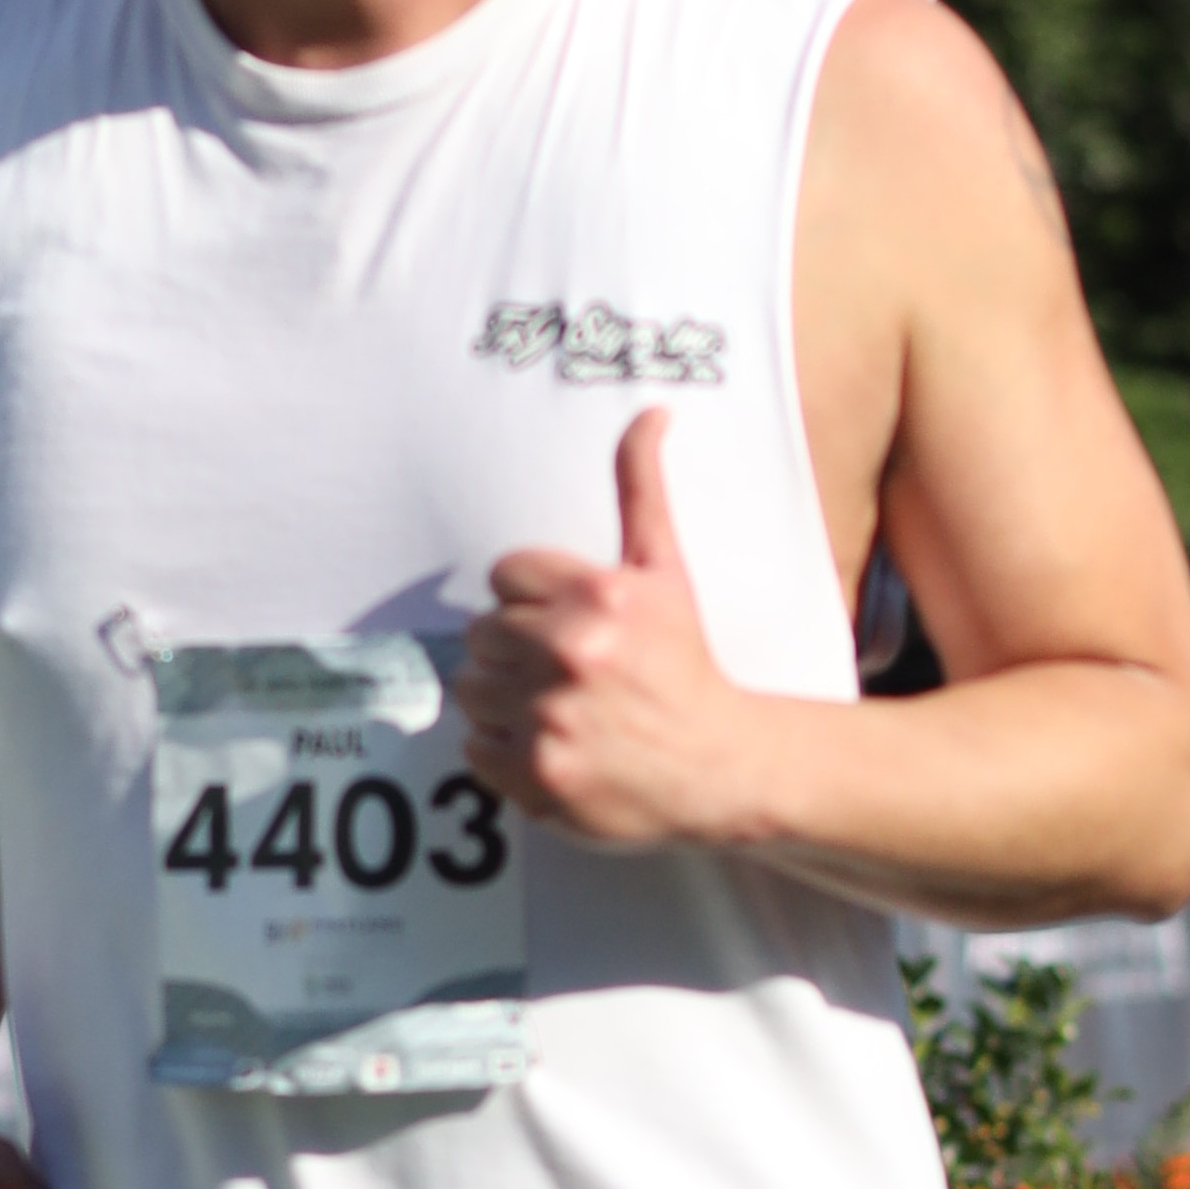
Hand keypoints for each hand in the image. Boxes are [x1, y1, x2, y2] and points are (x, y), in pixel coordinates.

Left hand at [458, 413, 764, 849]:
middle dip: (517, 648)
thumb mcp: (667, 570)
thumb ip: (643, 489)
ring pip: (471, 689)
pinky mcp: (538, 776)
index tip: (568, 622)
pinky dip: (504, 750)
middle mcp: (572, 653)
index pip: (504, 575)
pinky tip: (552, 744)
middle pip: (482, 632)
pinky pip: (475, 747)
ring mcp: (551, 719)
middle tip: (564, 669)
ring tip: (555, 706)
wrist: (718, 766)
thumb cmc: (685, 663)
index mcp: (598, 596)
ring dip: (503, 698)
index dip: (532, 599)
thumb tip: (651, 412)